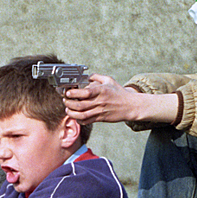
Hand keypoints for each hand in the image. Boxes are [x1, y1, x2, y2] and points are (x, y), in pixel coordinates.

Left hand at [63, 74, 179, 124]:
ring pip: (81, 115)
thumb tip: (86, 76)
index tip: (68, 92)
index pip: (85, 93)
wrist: (130, 106)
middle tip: (66, 100)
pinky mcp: (100, 118)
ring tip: (68, 109)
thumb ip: (96, 77)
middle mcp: (99, 102)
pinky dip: (78, 119)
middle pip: (79, 105)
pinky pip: (86, 121)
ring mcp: (99, 111)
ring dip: (71, 113)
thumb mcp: (109, 80)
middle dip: (69, 103)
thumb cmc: (119, 93)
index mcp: (101, 91)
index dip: (73, 93)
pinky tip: (76, 116)